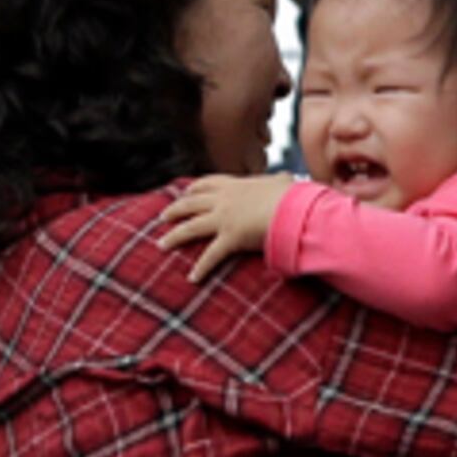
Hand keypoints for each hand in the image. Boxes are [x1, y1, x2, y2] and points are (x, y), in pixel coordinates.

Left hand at [159, 172, 290, 283]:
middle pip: (191, 204)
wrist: (294, 208)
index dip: (194, 188)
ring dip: (174, 236)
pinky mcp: (230, 238)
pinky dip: (200, 268)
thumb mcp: (284, 183)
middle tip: (163, 216)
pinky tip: (192, 278)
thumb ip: (280, 181)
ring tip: (162, 244)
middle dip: (175, 210)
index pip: (209, 183)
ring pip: (190, 227)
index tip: (186, 192)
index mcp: (237, 185)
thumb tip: (288, 178)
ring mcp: (224, 219)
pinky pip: (211, 255)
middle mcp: (224, 200)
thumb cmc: (293, 196)